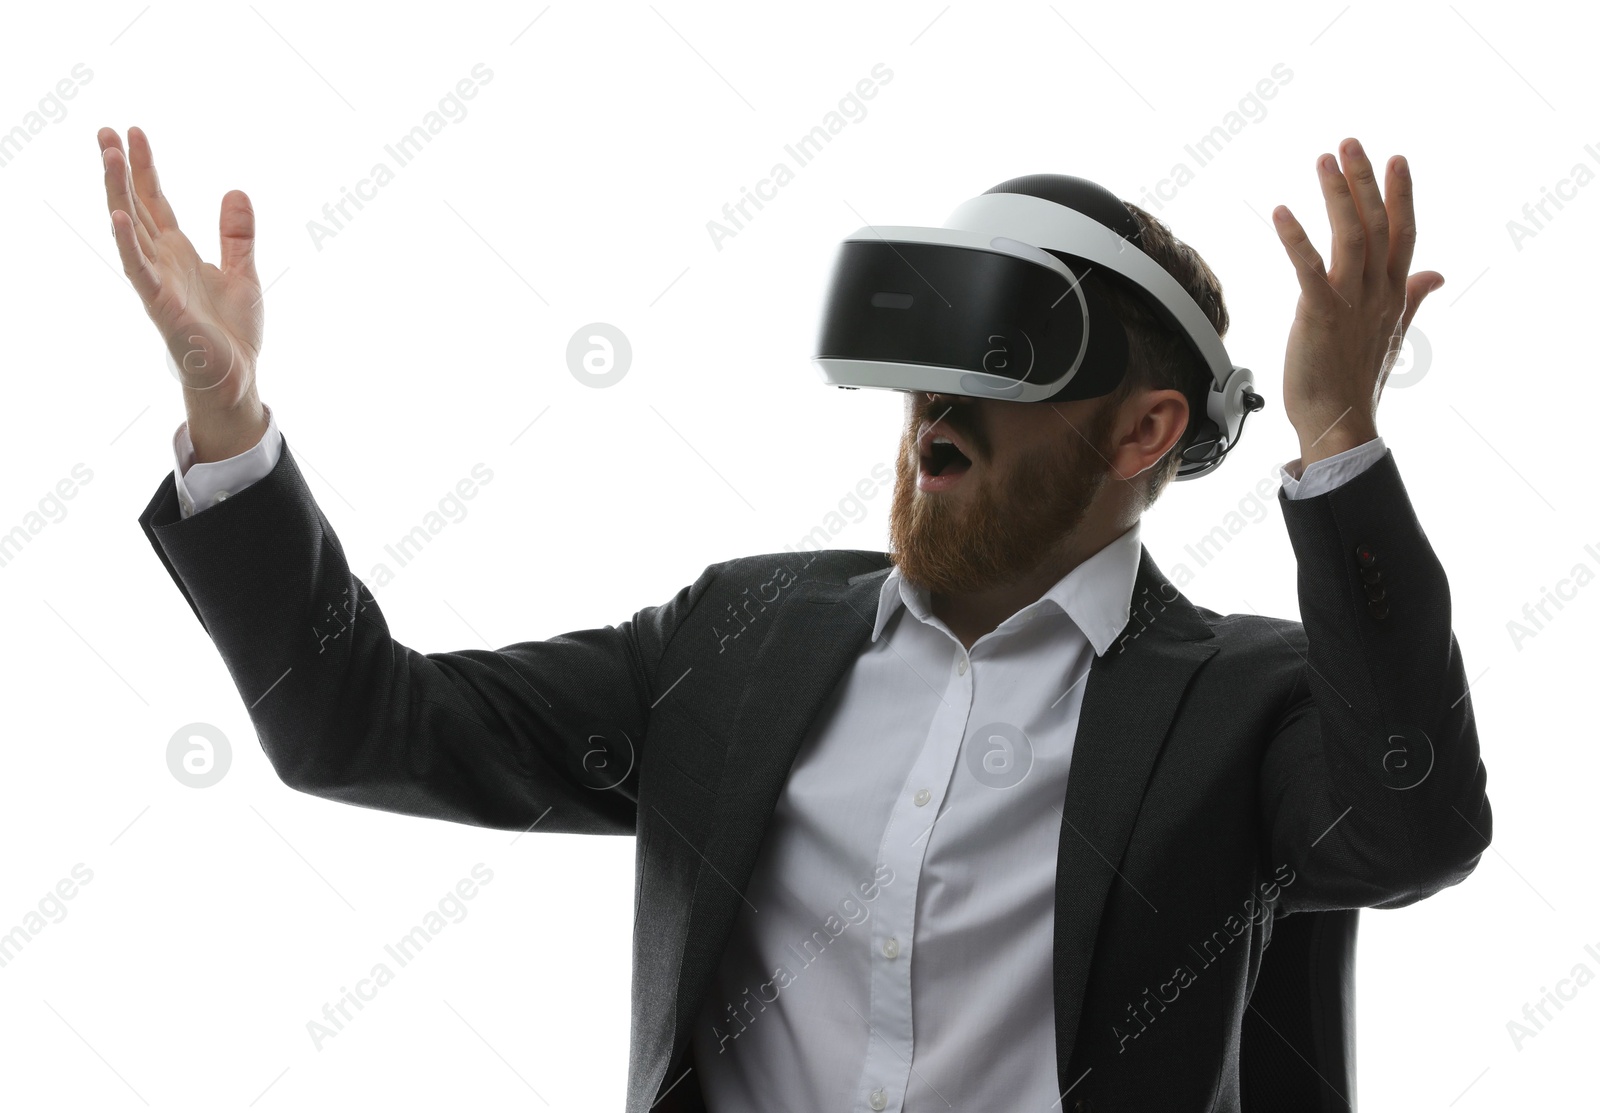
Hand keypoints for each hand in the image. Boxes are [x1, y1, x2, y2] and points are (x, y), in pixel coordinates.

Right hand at [99, 126, 262, 411]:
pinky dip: (128, 243)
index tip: (133, 131)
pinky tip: (119, 216)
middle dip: (121, 169)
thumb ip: (236, 234)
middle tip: (105, 129)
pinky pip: (139, 270)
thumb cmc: (233, 331)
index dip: (144, 167)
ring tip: (109, 155)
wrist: (236, 376)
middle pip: (135, 205)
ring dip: (118, 192)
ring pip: (130, 229)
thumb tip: (236, 190)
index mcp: (178, 252)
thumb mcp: (243, 272)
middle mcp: (162, 261)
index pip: (155, 200)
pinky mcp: (160, 304)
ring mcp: (157, 281)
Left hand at [1271, 138, 1443, 467]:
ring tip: (1324, 161)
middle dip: (1365, 181)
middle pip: (1377, 225)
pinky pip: (1309, 270)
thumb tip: (1436, 273)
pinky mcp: (1320, 316)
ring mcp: (1351, 304)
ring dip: (1338, 196)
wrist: (1338, 423)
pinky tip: (1282, 212)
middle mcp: (1377, 294)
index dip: (1400, 194)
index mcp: (1394, 295)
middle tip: (1351, 143)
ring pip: (1351, 238)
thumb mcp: (1393, 332)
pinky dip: (1296, 239)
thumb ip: (1413, 297)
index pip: (1404, 233)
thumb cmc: (1357, 380)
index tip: (1396, 159)